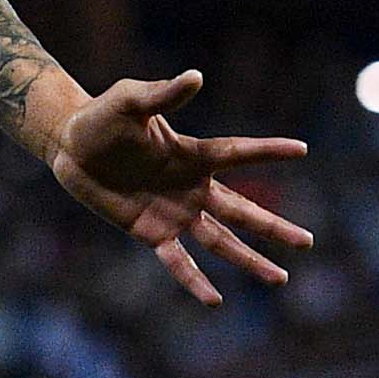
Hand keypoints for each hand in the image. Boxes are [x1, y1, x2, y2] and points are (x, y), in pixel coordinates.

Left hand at [41, 72, 310, 304]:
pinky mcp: (151, 232)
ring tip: (281, 279)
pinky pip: (177, 261)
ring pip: (220, 241)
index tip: (303, 150)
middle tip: (308, 242)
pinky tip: (215, 301)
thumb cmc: (101, 117)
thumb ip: (163, 93)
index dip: (269, 150)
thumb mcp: (130, 100)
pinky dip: (195, 280)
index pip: (238, 152)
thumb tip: (196, 77)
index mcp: (192, 153)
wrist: (70, 146)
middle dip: (274, 228)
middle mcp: (192, 186)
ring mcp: (174, 212)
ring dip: (249, 260)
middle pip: (242, 210)